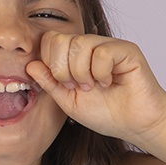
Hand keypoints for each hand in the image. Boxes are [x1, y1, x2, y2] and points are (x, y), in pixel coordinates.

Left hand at [25, 30, 165, 146]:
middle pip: (61, 39)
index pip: (50, 40)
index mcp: (74, 56)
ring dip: (82, 73)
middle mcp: (90, 46)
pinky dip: (101, 73)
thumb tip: (30, 65)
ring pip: (80, 44)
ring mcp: (108, 46)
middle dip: (63, 69)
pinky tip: (109, 82)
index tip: (64, 84)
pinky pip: (102, 52)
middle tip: (79, 86)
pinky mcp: (126, 50)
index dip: (50, 63)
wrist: (135, 125)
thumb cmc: (106, 114)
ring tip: (94, 86)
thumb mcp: (67, 101)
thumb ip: (49, 82)